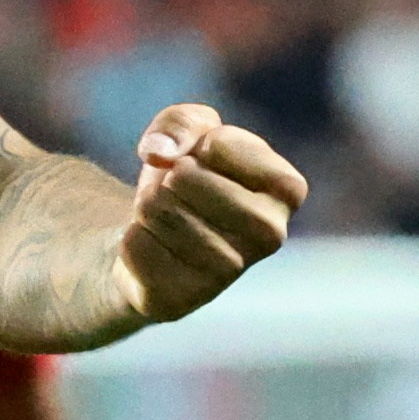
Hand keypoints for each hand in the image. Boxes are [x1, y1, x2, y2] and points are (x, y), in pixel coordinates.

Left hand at [109, 105, 308, 325]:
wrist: (154, 236)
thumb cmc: (185, 179)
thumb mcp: (189, 131)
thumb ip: (182, 121)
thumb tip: (161, 154)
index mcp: (286, 189)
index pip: (221, 145)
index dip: (198, 144)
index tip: (205, 159)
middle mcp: (271, 234)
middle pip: (186, 179)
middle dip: (166, 177)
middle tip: (176, 192)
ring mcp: (230, 273)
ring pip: (157, 210)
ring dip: (146, 206)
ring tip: (164, 219)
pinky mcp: (184, 298)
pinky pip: (134, 245)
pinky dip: (132, 236)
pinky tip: (153, 247)